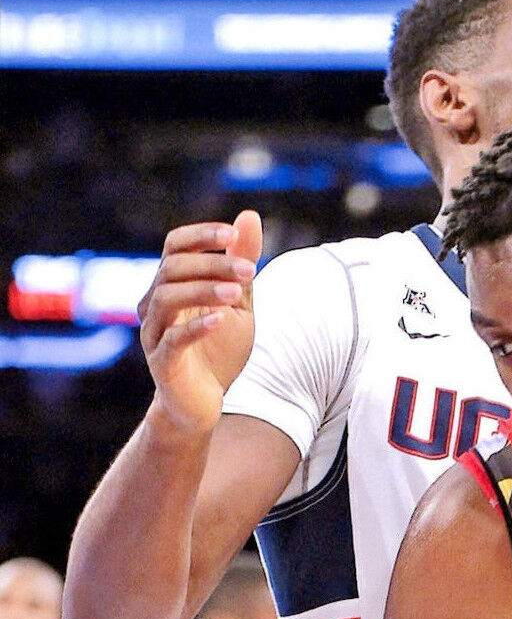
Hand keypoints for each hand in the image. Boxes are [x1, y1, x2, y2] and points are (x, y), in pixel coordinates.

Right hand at [136, 210, 261, 435]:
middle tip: (250, 270)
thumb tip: (248, 215)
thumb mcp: (239, 303)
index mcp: (171, 285)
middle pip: (172, 268)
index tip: (232, 235)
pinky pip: (172, 340)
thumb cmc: (218, 349)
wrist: (204, 403)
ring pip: (167, 299)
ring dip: (205, 290)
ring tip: (238, 293)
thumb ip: (241, 263)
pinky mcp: (162, 363)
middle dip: (213, 264)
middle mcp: (155, 304)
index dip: (200, 235)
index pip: (174, 246)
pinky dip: (196, 328)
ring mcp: (154, 334)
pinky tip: (221, 320)